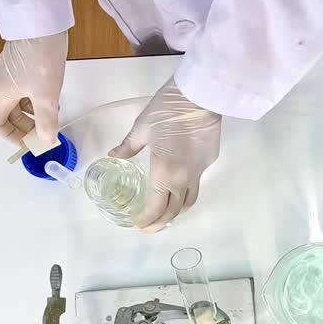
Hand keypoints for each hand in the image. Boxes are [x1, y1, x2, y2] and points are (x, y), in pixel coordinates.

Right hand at [0, 31, 67, 147]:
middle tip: (43, 133)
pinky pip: (21, 89)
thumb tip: (47, 141)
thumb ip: (46, 121)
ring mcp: (7, 73)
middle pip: (6, 114)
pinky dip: (33, 99)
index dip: (10, 136)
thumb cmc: (39, 56)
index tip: (29, 142)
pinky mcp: (18, 64)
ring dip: (30, 113)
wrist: (42, 22)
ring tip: (50, 117)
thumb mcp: (46, 95)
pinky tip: (49, 99)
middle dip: (24, 126)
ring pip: (15, 102)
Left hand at [109, 77, 220, 231]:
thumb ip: (128, 147)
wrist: (200, 96)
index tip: (137, 224)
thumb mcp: (142, 127)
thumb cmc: (167, 109)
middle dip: (160, 223)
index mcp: (164, 172)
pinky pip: (196, 182)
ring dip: (176, 211)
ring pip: (189, 201)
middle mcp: (183, 178)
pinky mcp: (209, 161)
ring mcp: (199, 171)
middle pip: (173, 211)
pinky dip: (186, 190)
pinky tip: (178, 184)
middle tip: (148, 227)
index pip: (155, 207)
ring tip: (165, 213)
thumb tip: (114, 156)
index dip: (145, 219)